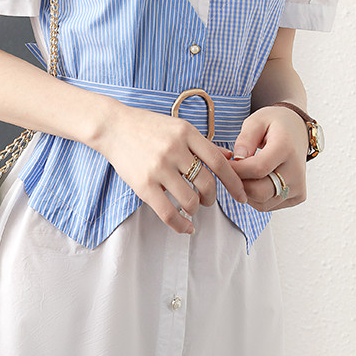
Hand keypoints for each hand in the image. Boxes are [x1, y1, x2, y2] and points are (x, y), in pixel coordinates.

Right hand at [96, 103, 247, 234]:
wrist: (113, 127)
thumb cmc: (147, 127)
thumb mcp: (178, 128)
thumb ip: (204, 144)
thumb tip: (231, 159)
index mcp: (187, 133)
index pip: (219, 163)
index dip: (234, 183)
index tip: (242, 196)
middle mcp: (175, 149)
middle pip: (207, 184)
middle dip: (211, 198)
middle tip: (207, 200)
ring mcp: (159, 167)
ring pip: (190, 200)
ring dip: (195, 209)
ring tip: (191, 208)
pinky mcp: (143, 184)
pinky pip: (168, 212)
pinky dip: (181, 224)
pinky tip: (186, 227)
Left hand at [229, 105, 308, 209]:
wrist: (297, 131)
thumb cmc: (275, 125)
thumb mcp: (256, 121)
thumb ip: (245, 138)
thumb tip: (237, 158)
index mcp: (286, 148)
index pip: (257, 169)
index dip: (235, 170)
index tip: (224, 164)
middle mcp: (296, 171)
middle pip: (259, 191)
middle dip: (238, 183)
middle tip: (231, 171)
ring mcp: (298, 186)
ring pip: (261, 202)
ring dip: (245, 192)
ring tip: (243, 174)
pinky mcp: (298, 196)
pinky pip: (268, 206)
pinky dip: (255, 197)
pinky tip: (254, 181)